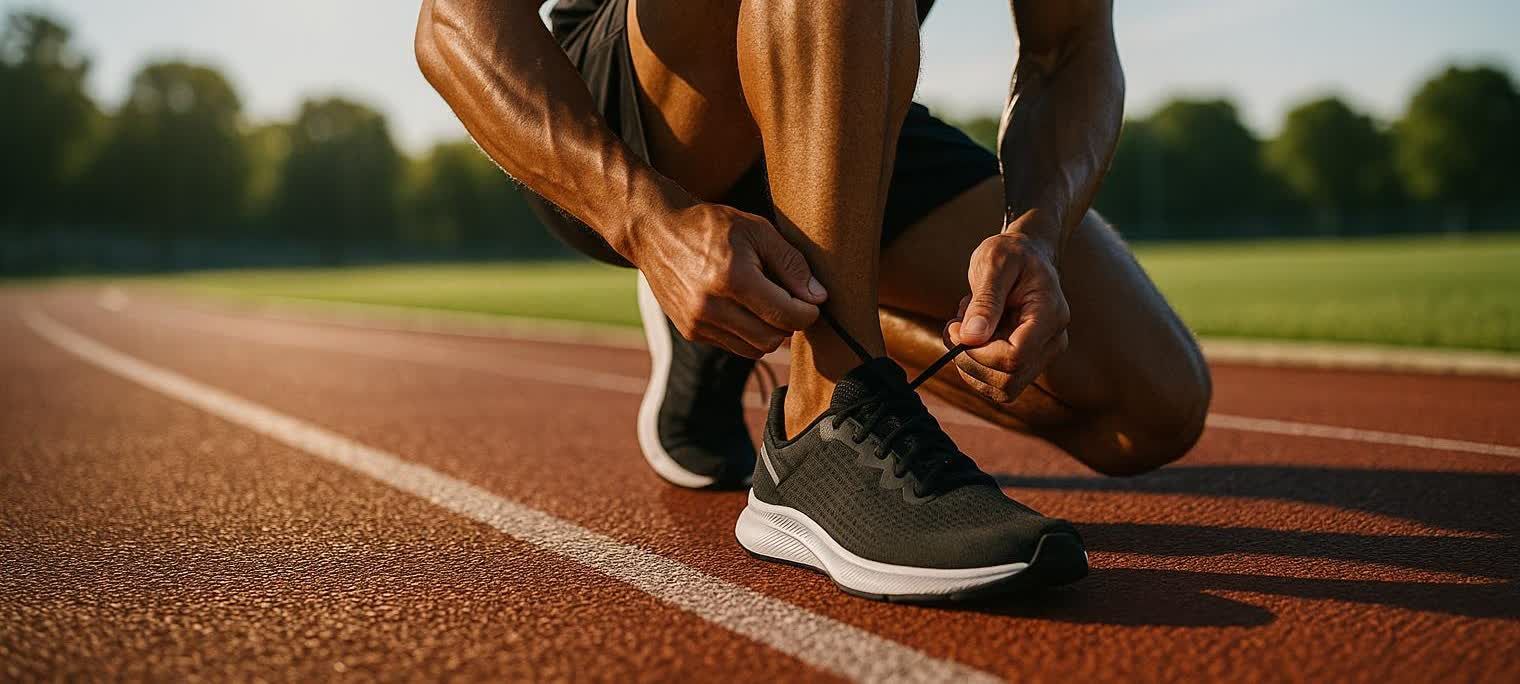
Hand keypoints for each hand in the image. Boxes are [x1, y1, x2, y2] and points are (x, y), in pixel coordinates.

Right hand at [634, 202, 826, 357]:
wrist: (655, 233)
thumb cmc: (709, 225)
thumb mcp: (757, 230)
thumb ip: (791, 264)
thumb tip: (818, 297)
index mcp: (733, 278)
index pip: (787, 316)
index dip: (808, 313)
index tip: (812, 302)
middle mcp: (712, 307)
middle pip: (773, 338)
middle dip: (790, 324)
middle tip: (791, 301)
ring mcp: (698, 323)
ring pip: (755, 349)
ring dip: (769, 332)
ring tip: (767, 304)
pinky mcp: (690, 332)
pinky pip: (734, 346)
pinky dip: (747, 334)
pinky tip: (743, 309)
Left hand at [945, 229, 1070, 403]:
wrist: (1025, 255)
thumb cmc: (1011, 254)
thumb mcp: (993, 264)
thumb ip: (984, 301)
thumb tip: (972, 338)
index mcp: (1050, 315)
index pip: (1015, 357)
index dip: (978, 352)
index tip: (957, 327)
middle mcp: (1053, 341)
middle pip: (1008, 379)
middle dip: (970, 360)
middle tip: (956, 326)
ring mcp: (1043, 355)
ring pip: (1002, 389)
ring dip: (971, 364)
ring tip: (967, 326)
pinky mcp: (1029, 362)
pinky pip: (998, 384)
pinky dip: (976, 366)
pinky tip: (974, 338)